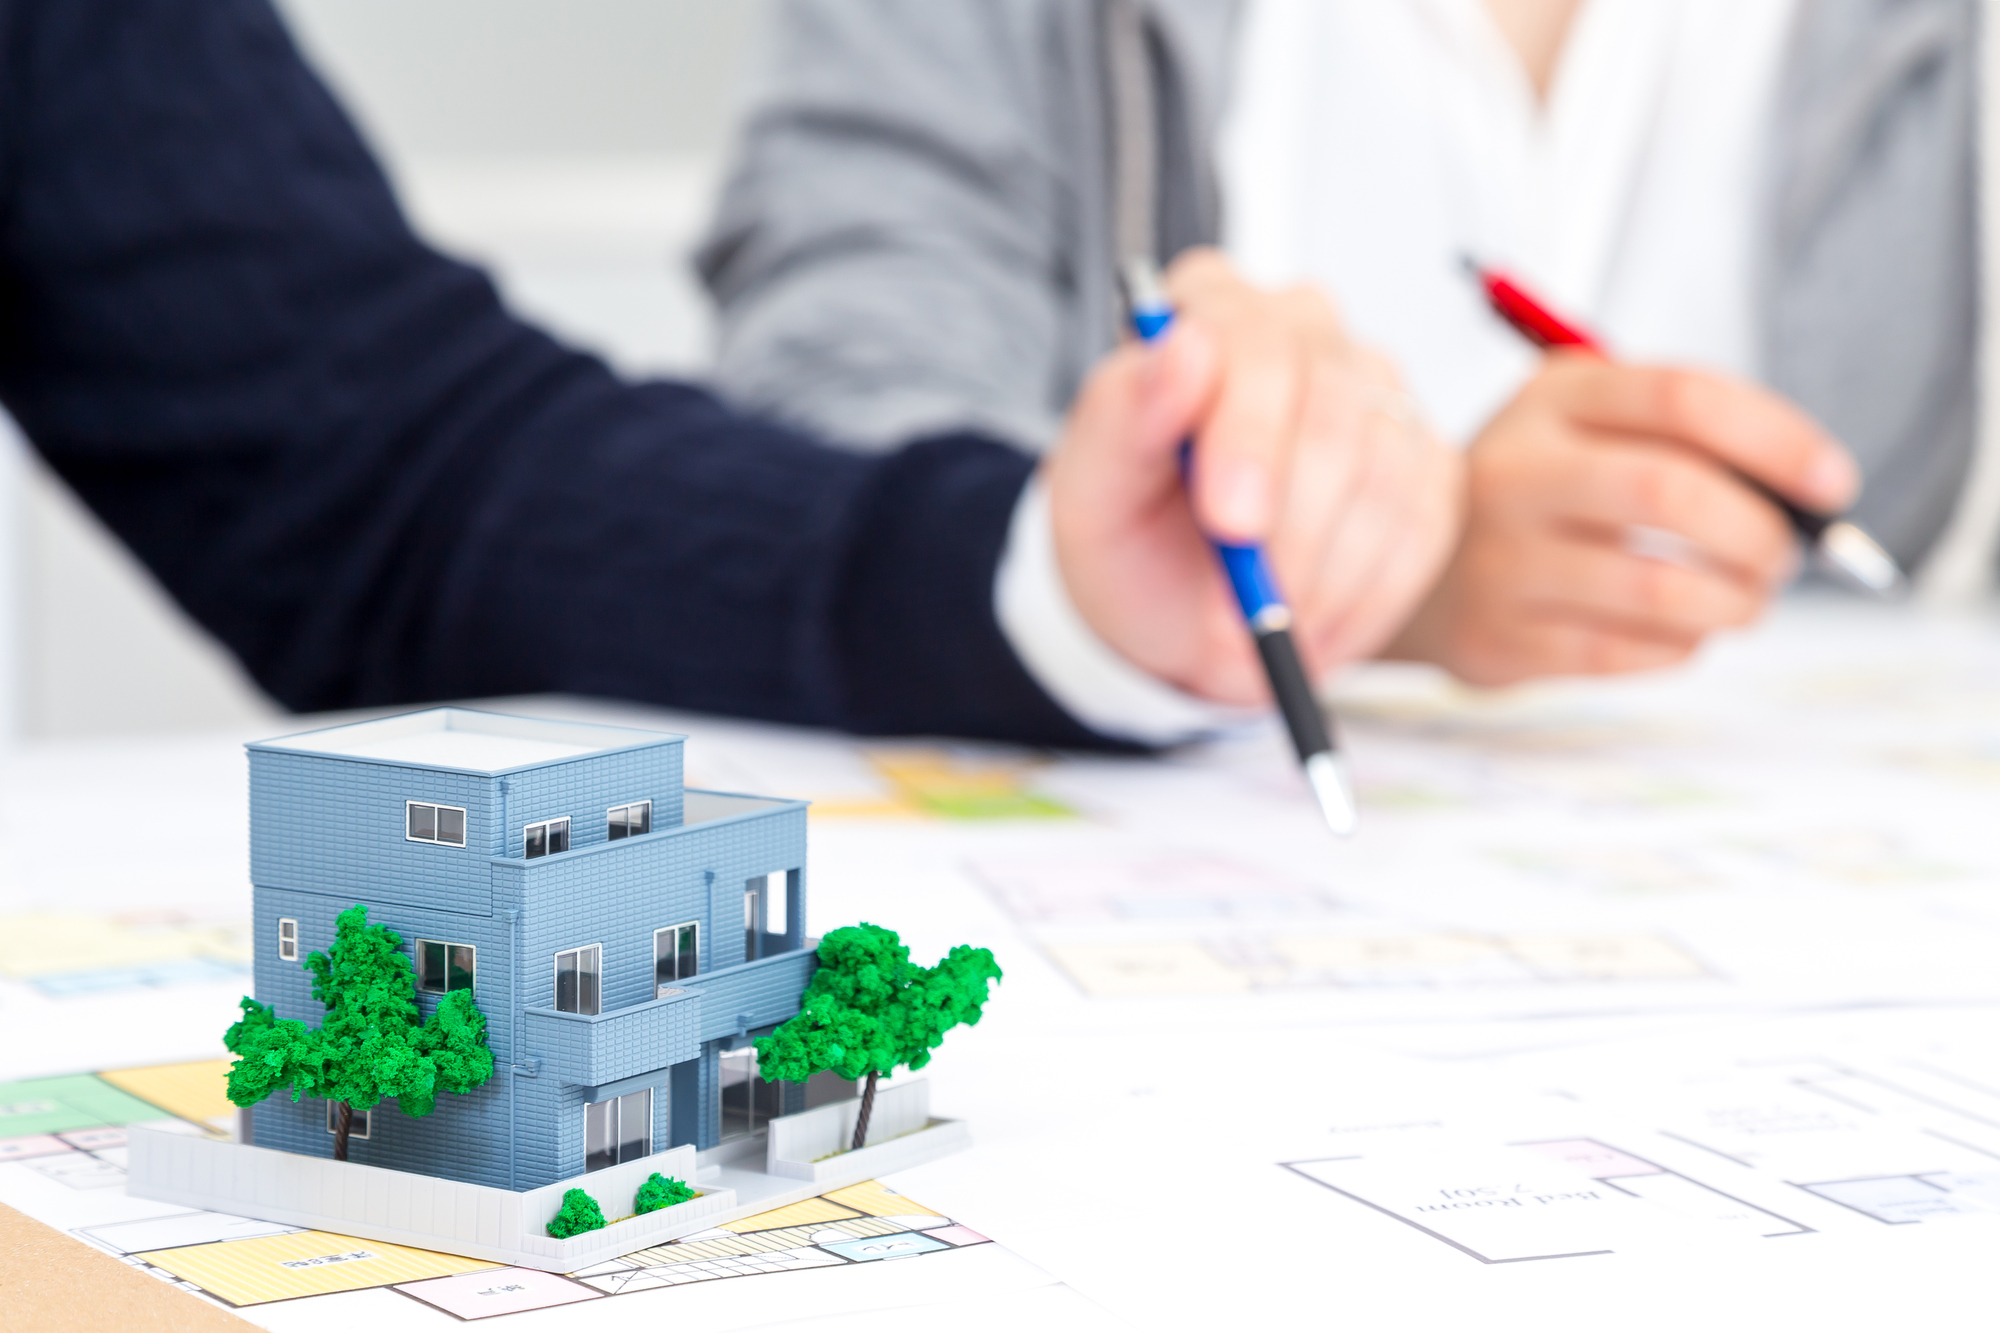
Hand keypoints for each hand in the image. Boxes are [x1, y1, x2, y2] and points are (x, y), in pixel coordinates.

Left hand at [1043, 249, 1462, 704]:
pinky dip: (1367, 593)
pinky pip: (1422, 527)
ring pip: (1385, 474)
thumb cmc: (1133, 538)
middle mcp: (1301, 328)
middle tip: (1260, 603)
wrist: (1182, 607)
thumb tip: (1181, 346)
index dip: (1248, 435)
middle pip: (1334, 406)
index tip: (1231, 522)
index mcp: (1209, 304)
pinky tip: (1313, 612)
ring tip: (1268, 614)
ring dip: (1323, 571)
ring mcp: (1375, 387)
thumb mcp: (1093, 494)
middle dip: (1293, 522)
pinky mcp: (1426, 458)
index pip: (1252, 342)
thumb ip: (1123, 414)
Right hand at [1387, 354, 1859, 685]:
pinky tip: (1679, 632)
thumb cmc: (1530, 495)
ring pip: (1656, 588)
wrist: (1408, 563)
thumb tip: (1809, 496)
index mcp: (1551, 401)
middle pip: (1669, 492)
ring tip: (1743, 601)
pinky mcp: (1497, 637)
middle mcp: (1514, 472)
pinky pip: (1623, 653)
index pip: (1683, 399)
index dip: (1777, 440)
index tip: (1830, 483)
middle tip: (1782, 556)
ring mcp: (1499, 560)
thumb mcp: (1584, 428)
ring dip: (1731, 603)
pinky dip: (1679, 647)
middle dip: (1757, 534)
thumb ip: (1684, 441)